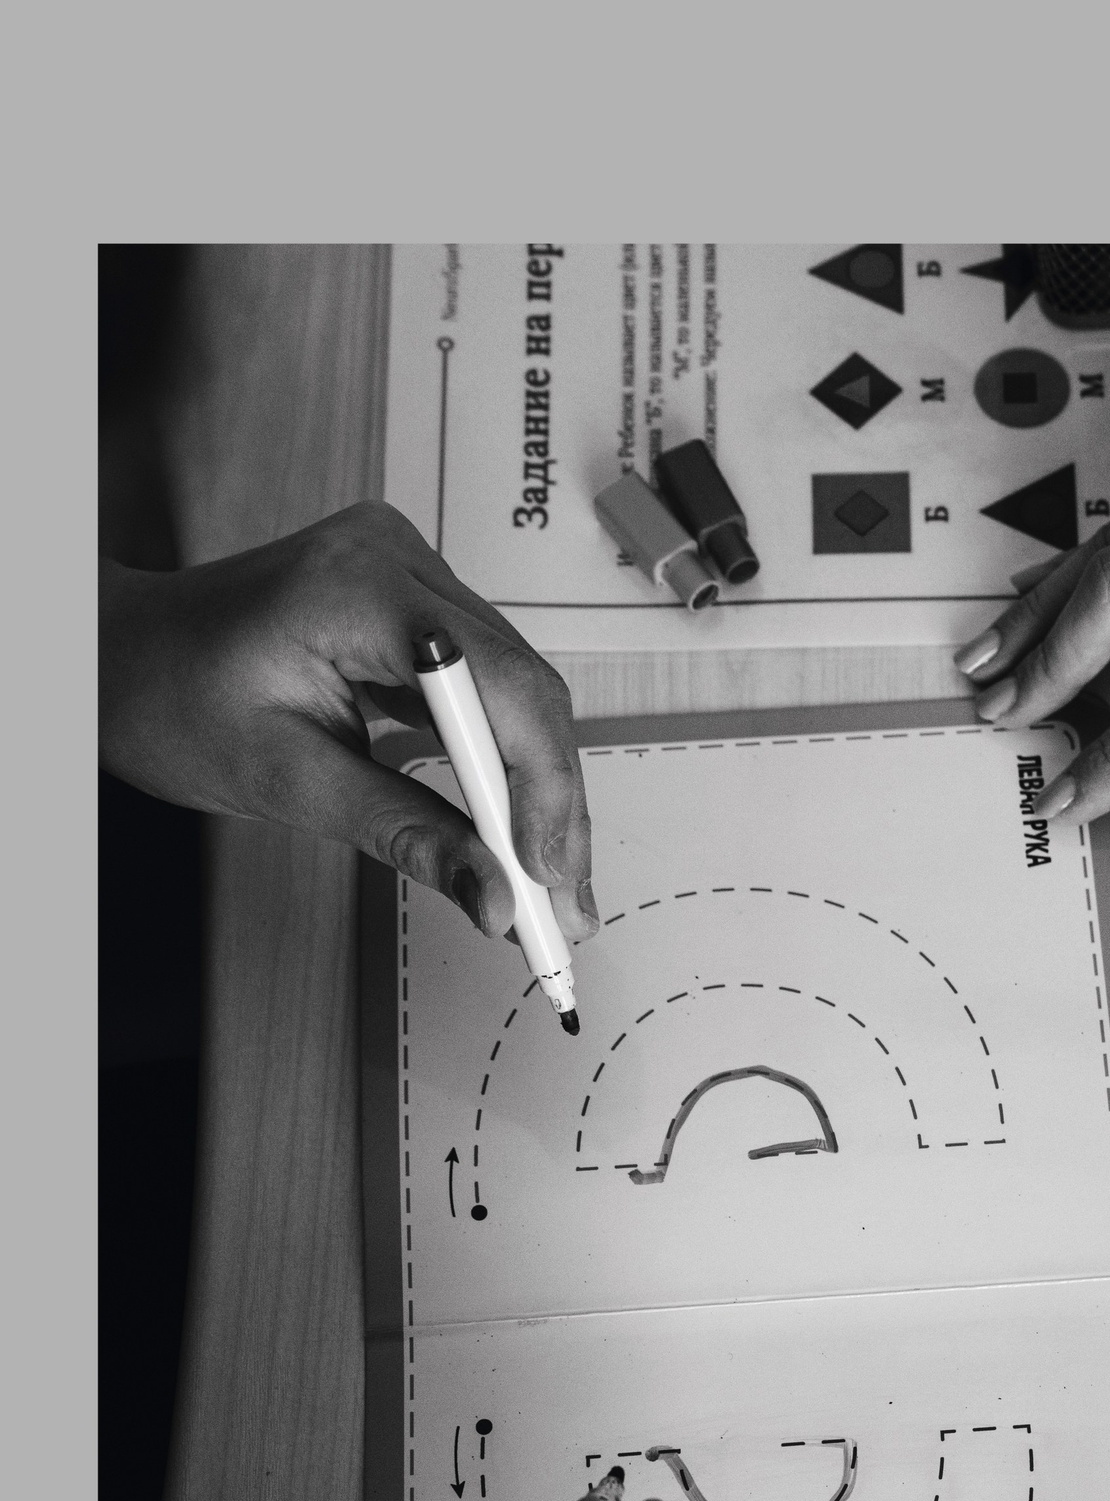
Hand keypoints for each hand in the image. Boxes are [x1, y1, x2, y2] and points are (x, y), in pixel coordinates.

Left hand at [98, 499, 597, 942]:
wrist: (122, 655)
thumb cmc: (172, 699)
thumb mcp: (285, 783)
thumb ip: (402, 834)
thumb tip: (492, 896)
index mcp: (358, 587)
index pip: (498, 685)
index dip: (540, 788)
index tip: (547, 877)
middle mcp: (400, 561)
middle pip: (525, 692)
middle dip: (552, 809)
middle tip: (565, 909)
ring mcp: (414, 577)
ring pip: (521, 695)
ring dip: (539, 796)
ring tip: (550, 888)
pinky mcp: (418, 606)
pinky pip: (490, 690)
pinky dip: (506, 767)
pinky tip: (517, 834)